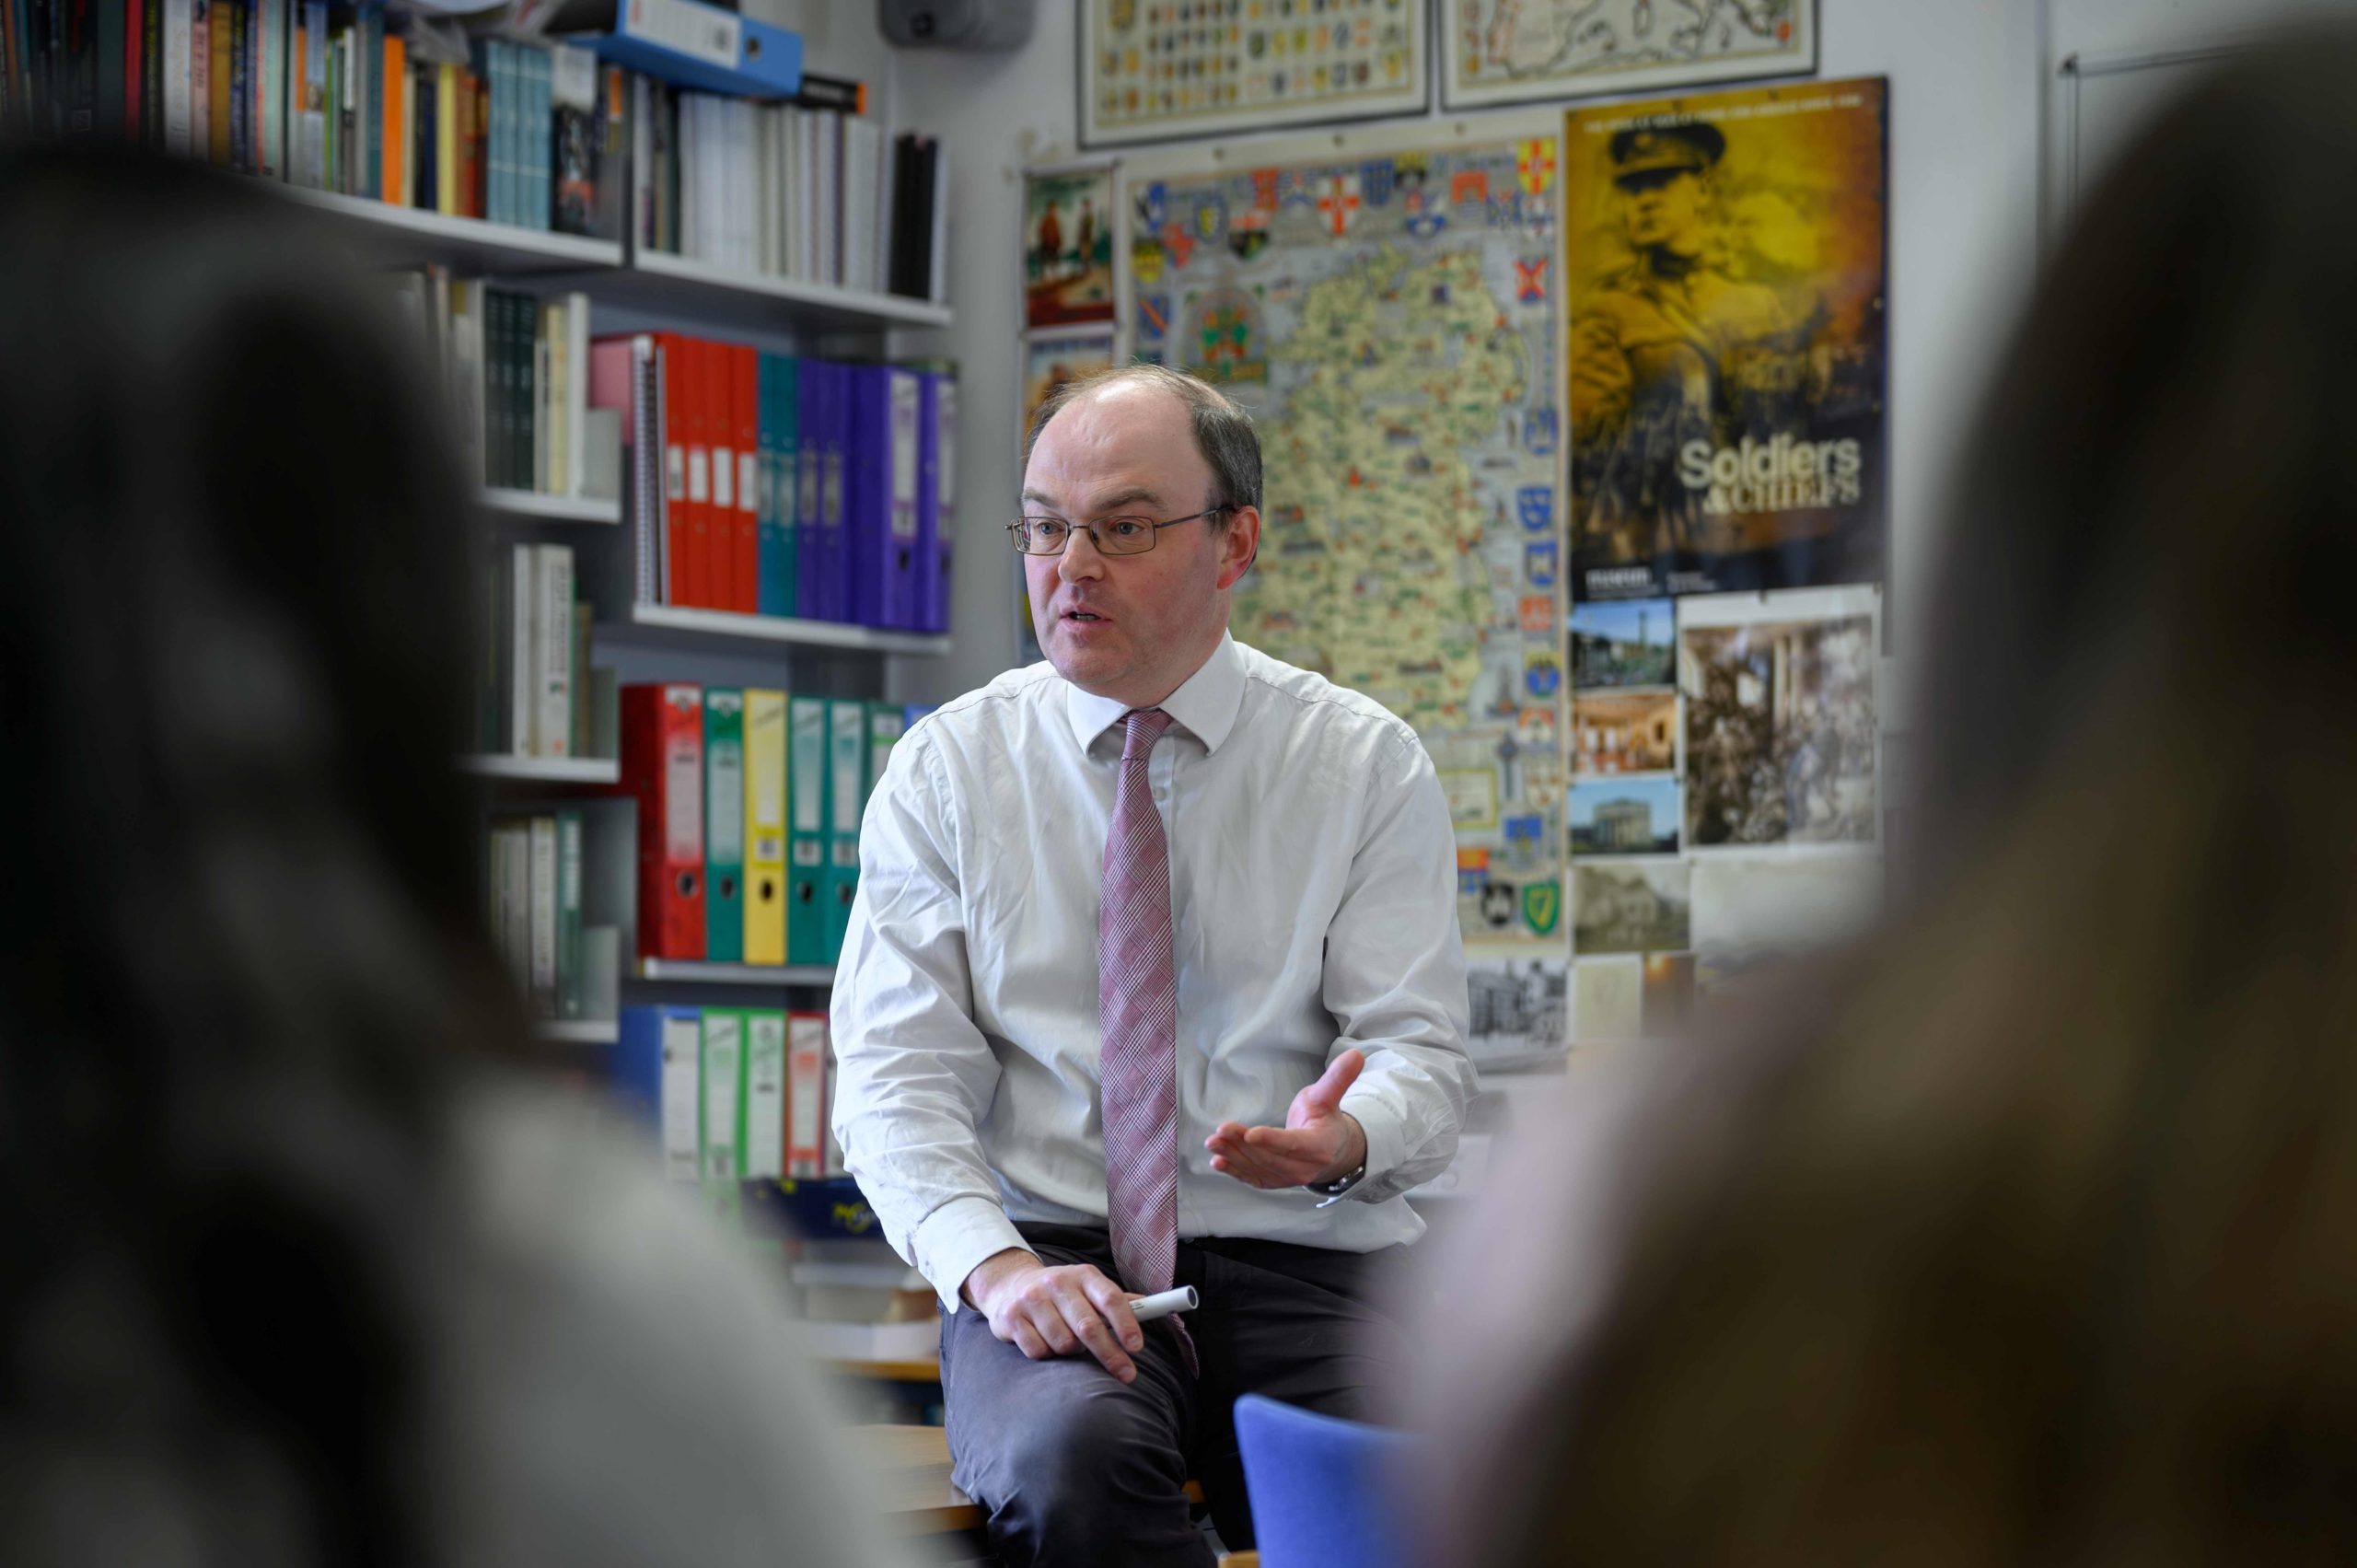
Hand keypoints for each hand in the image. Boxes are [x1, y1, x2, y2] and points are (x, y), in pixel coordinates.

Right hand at [961, 1249, 1146, 1382]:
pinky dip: (1047, 1354)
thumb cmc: (1061, 1293)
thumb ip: (1118, 1300)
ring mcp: (1032, 1299)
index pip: (1110, 1298)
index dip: (1126, 1323)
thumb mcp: (1088, 1288)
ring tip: (1068, 1341)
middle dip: (1110, 1354)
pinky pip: (1038, 1351)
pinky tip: (1045, 1341)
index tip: (1136, 1347)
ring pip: (1063, 1343)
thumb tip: (1154, 1308)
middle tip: (1126, 1374)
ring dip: (1071, 1352)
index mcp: (1083, 1275)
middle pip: (1089, 1326)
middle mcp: (1057, 1283)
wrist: (1010, 1284)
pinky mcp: (1011, 1317)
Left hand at [1206, 1047, 1369, 1190]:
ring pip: (1257, 1168)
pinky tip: (1218, 1162)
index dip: (1271, 1140)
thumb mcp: (1328, 1096)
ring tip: (1212, 1142)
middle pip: (1269, 1157)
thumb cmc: (1324, 1119)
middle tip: (1221, 1129)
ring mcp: (1288, 1178)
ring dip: (1233, 1156)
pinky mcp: (1274, 1181)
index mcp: (1319, 1146)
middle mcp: (1304, 1168)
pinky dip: (1234, 1171)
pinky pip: (1252, 1178)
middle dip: (1243, 1145)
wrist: (1330, 1151)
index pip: (1292, 1144)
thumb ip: (1338, 1078)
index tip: (1250, 1133)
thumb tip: (1356, 1055)